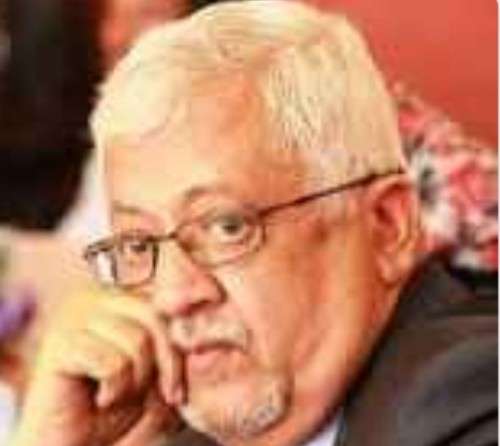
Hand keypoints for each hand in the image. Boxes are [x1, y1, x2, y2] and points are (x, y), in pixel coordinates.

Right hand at [12, 287, 183, 445]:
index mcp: (121, 299)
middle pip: (157, 316)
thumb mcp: (161, 377)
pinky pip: (112, 363)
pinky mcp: (61, 343)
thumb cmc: (116, 414)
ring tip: (118, 395)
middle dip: (167, 365)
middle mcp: (97, 298)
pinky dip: (115, 391)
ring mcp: (74, 316)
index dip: (180, 343)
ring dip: (137, 382)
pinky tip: (100, 400)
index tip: (183, 382)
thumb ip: (176, 345)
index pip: (167, 301)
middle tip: (164, 397)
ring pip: (137, 341)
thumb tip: (203, 310)